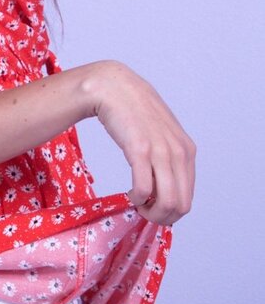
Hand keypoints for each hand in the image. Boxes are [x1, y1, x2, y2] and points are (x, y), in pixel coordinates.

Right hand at [88, 60, 195, 225]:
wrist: (115, 87)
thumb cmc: (134, 111)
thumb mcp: (162, 134)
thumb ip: (169, 157)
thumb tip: (166, 186)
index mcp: (187, 151)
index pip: (188, 196)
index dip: (171, 210)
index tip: (153, 206)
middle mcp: (179, 153)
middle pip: (181, 205)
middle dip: (162, 216)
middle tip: (145, 211)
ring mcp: (160, 151)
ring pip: (166, 202)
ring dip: (150, 211)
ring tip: (138, 203)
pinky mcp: (139, 150)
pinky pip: (144, 189)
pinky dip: (137, 199)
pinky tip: (130, 193)